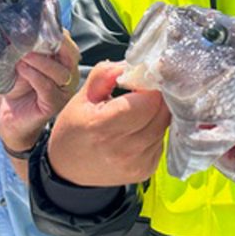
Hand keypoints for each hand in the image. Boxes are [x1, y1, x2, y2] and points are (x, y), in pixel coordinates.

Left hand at [0, 30, 80, 151]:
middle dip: (52, 42)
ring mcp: (64, 90)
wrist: (10, 115)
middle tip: (31, 37)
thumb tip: (16, 24)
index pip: (66, 40)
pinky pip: (48, 86)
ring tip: (21, 56)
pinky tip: (21, 70)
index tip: (36, 23)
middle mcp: (69, 73)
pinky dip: (34, 75)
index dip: (53, 30)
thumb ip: (24, 46)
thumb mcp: (20, 60)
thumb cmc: (17, 86)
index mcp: (63, 59)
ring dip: (39, 60)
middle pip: (71, 53)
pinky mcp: (55, 103)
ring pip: (60, 71)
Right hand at [48, 61, 169, 186]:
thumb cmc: (74, 130)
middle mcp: (123, 149)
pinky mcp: (146, 170)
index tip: (143, 77)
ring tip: (141, 108)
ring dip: (158, 112)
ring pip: (165, 125)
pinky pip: (162, 140)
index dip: (150, 84)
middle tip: (145, 89)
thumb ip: (105, 75)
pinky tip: (140, 127)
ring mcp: (137, 163)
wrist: (69, 171)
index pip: (148, 100)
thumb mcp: (82, 98)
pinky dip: (156, 129)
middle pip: (162, 112)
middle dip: (158, 96)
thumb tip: (131, 64)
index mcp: (103, 127)